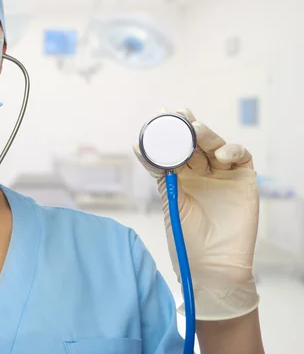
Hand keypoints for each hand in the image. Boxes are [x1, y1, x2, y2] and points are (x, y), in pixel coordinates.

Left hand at [134, 109, 259, 320]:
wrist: (211, 266)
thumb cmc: (186, 238)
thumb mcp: (169, 199)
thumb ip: (158, 171)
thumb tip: (136, 145)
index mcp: (181, 175)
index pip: (177, 146)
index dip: (172, 130)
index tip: (163, 113)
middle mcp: (202, 172)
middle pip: (196, 142)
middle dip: (189, 126)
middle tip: (180, 114)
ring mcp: (223, 175)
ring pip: (217, 145)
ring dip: (207, 135)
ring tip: (197, 131)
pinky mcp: (244, 181)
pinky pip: (241, 157)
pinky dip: (232, 150)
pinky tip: (220, 155)